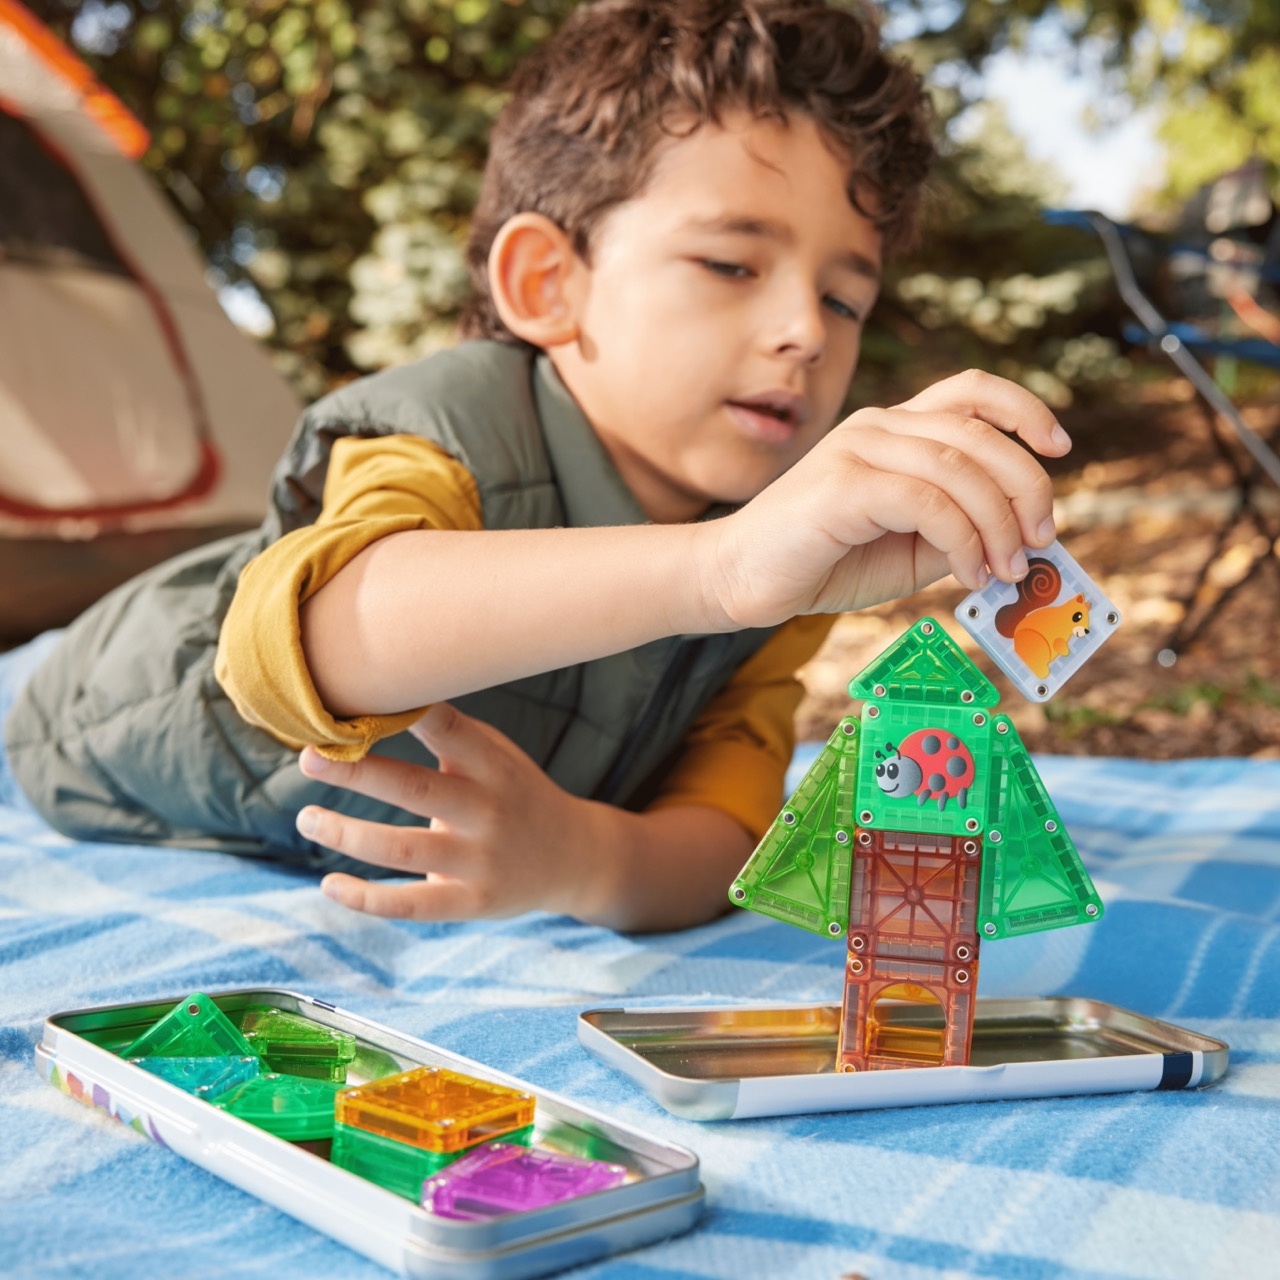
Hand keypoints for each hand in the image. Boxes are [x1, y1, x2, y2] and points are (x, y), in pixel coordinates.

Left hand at [295, 703, 593, 920]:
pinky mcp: (471, 902)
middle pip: (414, 788)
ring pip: (401, 849)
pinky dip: (365, 898)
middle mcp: (488, 810)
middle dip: (356, 772)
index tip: (355, 701)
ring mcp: (481, 860)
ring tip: (306, 817)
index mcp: (493, 766)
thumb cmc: (514, 792)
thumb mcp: (498, 754)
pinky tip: (329, 884)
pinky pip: (411, 904)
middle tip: (307, 756)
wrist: (570, 856)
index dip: (405, 714)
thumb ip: (448, 733)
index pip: (448, 729)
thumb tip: (375, 700)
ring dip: (346, 833)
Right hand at [705, 369, 1070, 627]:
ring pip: (959, 469)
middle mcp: (878, 426)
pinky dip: (964, 541)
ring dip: (998, 525)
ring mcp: (858, 449)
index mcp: (894, 430)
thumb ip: (959, 531)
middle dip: (1026, 487)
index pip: (971, 392)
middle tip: (1040, 540)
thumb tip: (1023, 540)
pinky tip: (970, 574)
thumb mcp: (909, 547)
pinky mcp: (843, 485)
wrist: (741, 579)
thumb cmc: (821, 561)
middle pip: (979, 434)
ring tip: (1005, 570)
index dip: (1024, 410)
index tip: (1058, 449)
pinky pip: (928, 502)